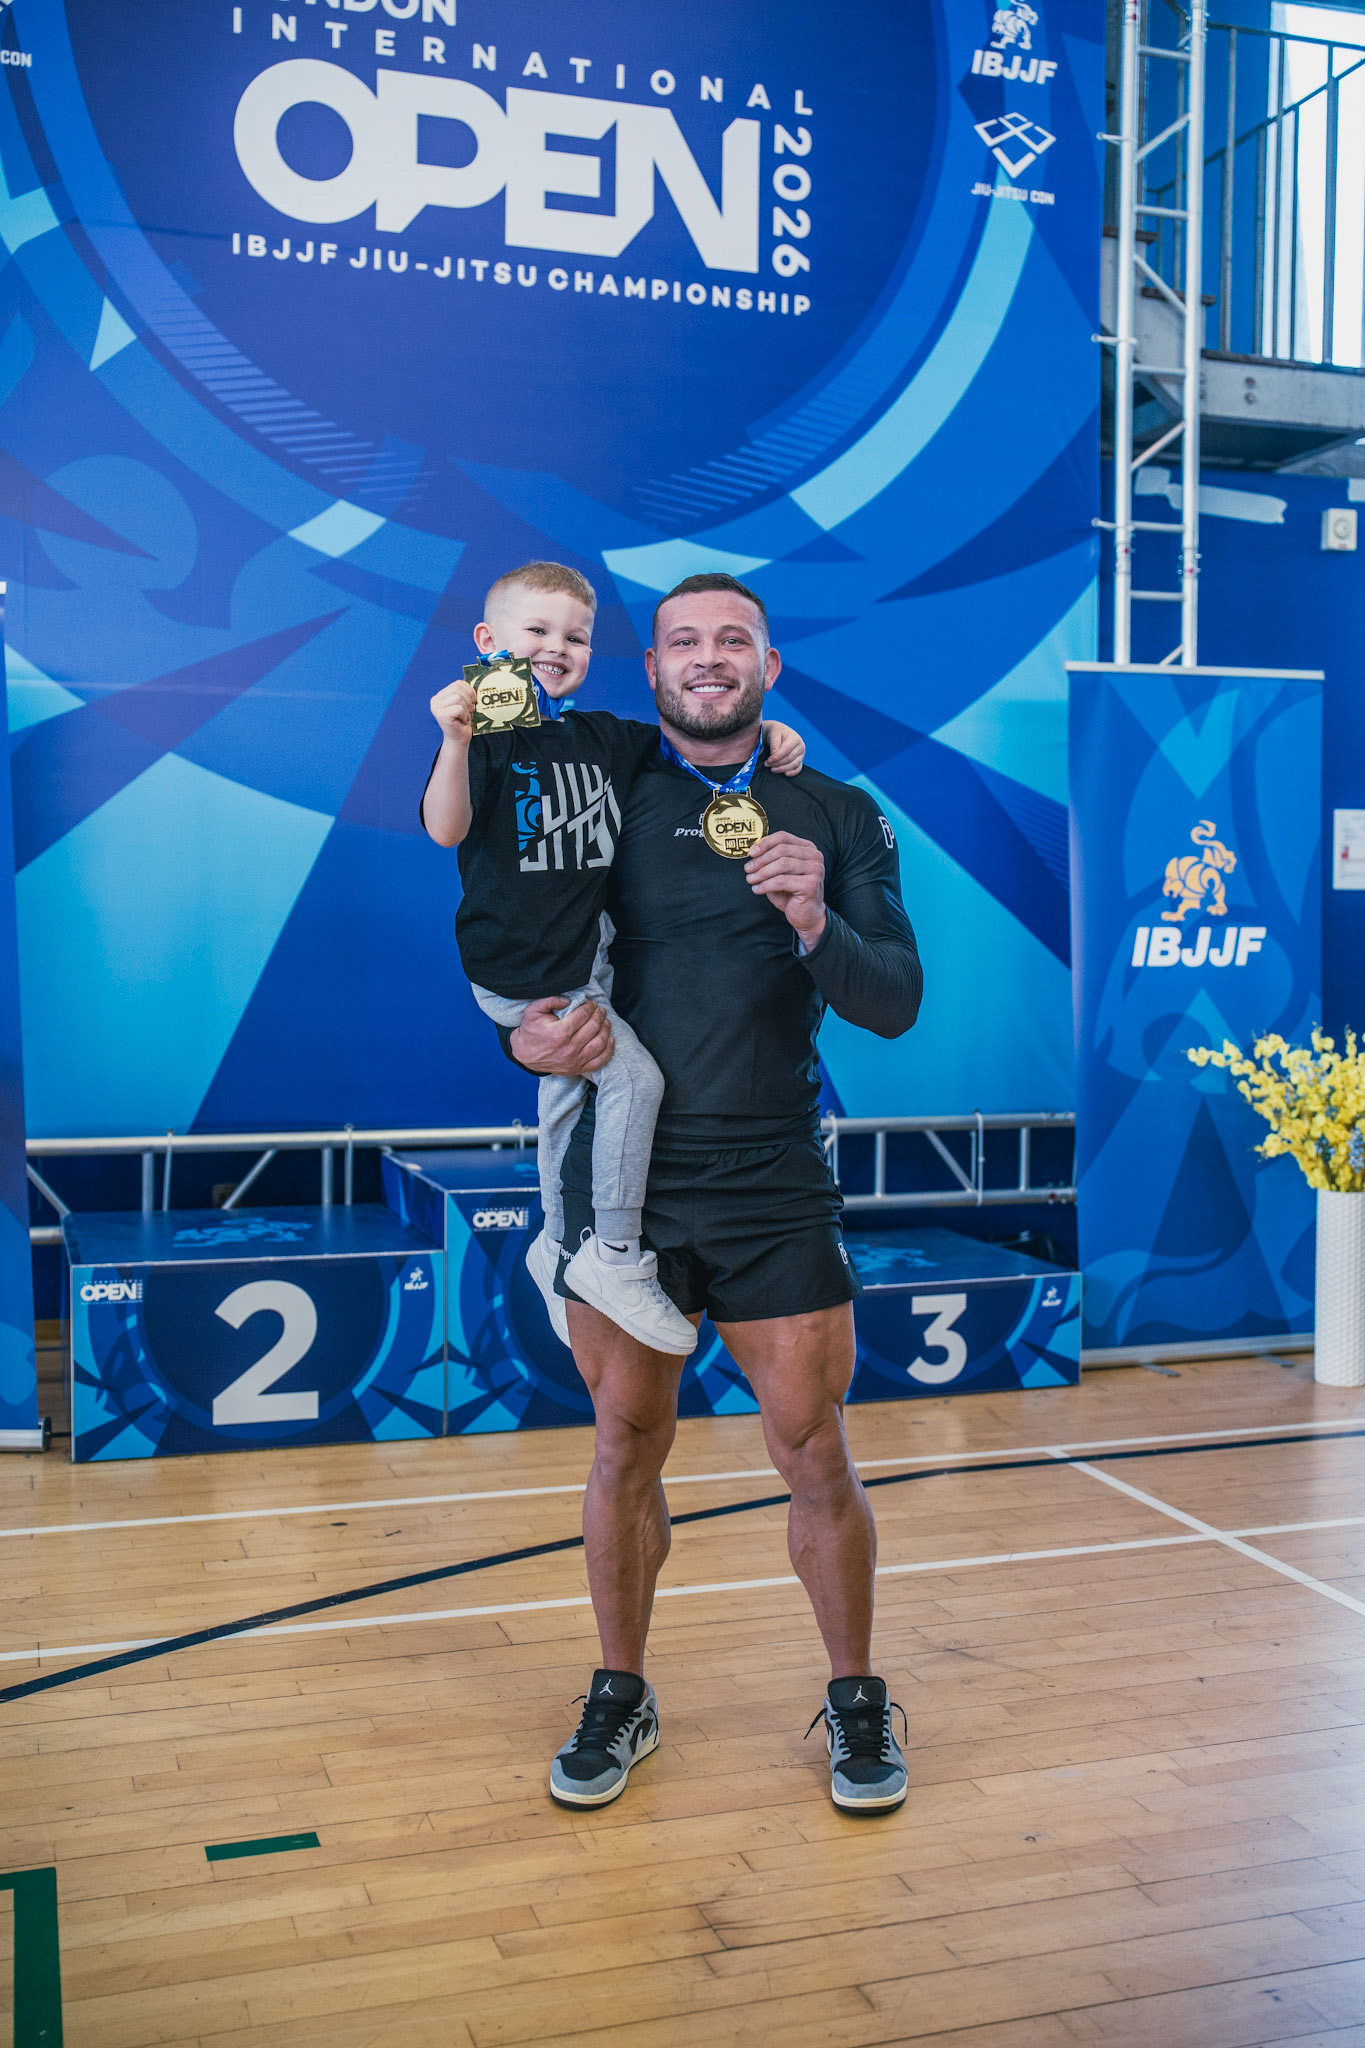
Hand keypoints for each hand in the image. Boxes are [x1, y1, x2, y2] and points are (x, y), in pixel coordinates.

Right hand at [430, 678, 475, 744]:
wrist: (459, 739)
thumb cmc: (463, 721)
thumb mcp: (464, 704)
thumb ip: (465, 693)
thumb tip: (474, 682)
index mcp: (440, 695)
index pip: (458, 683)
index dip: (469, 691)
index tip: (473, 701)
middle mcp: (435, 700)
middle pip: (458, 689)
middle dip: (468, 700)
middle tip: (470, 710)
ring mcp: (437, 708)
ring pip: (458, 698)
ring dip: (466, 709)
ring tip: (465, 717)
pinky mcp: (441, 715)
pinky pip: (458, 708)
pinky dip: (464, 715)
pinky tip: (462, 722)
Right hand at [510, 995, 613, 1075]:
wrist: (525, 1054)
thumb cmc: (530, 1031)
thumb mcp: (533, 1011)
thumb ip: (549, 1000)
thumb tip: (568, 1000)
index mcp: (559, 1033)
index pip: (582, 1016)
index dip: (590, 1007)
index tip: (592, 1003)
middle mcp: (569, 1048)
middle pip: (593, 1028)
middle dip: (599, 1016)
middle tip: (600, 1010)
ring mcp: (574, 1061)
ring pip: (599, 1044)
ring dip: (606, 1030)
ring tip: (606, 1021)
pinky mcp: (577, 1069)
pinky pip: (599, 1062)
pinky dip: (608, 1050)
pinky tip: (611, 1040)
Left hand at [745, 831, 826, 947]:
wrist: (806, 915)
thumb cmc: (791, 893)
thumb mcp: (779, 872)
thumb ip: (770, 860)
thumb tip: (753, 852)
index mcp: (807, 848)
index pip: (783, 837)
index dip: (765, 843)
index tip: (751, 853)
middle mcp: (815, 856)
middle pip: (782, 850)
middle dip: (761, 860)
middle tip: (748, 869)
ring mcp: (815, 869)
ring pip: (782, 864)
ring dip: (762, 872)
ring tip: (751, 879)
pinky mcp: (811, 884)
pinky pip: (782, 881)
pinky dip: (766, 885)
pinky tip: (757, 889)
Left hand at [763, 720, 804, 776]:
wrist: (779, 733)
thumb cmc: (776, 733)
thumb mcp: (774, 734)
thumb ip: (774, 745)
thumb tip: (773, 756)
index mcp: (795, 738)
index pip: (786, 750)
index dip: (777, 757)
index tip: (768, 761)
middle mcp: (800, 746)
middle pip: (789, 758)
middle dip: (777, 763)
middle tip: (767, 765)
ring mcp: (801, 754)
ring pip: (794, 765)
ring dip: (782, 769)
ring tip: (772, 769)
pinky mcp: (800, 760)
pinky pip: (798, 769)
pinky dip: (792, 773)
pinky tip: (785, 774)